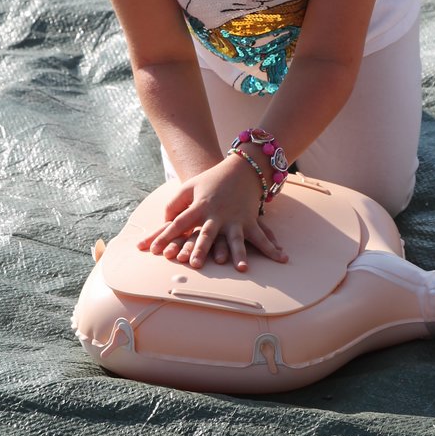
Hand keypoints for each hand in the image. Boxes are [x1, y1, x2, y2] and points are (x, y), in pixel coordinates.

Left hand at [136, 156, 286, 271]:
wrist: (241, 167)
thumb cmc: (211, 180)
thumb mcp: (189, 186)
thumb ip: (175, 204)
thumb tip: (166, 221)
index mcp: (199, 206)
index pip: (178, 223)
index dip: (164, 236)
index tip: (153, 250)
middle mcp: (217, 215)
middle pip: (206, 234)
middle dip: (200, 249)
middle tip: (193, 263)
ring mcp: (235, 219)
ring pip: (236, 239)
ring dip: (238, 254)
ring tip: (240, 268)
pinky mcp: (249, 220)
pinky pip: (261, 237)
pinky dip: (272, 248)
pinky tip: (281, 259)